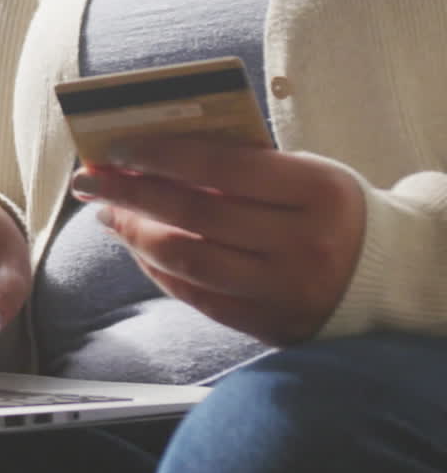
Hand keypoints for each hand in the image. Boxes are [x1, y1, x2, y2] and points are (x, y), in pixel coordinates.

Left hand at [71, 140, 365, 344]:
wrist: (382, 270)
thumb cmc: (326, 204)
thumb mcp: (300, 170)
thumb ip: (240, 165)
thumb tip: (153, 156)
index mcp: (313, 191)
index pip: (221, 168)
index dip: (162, 156)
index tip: (118, 147)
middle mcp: (301, 244)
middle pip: (196, 217)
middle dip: (133, 195)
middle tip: (91, 180)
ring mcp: (285, 291)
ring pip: (190, 263)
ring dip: (137, 236)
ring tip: (110, 213)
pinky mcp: (270, 325)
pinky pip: (199, 297)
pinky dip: (161, 270)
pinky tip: (138, 248)